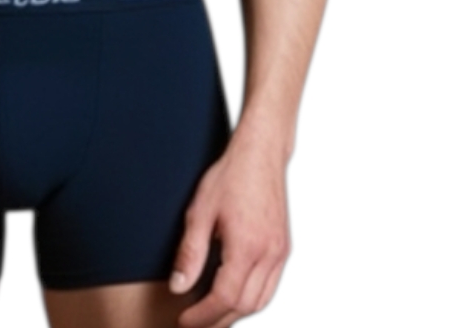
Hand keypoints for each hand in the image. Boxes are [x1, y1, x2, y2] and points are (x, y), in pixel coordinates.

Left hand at [168, 128, 290, 326]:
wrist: (261, 153)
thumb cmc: (230, 175)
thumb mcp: (200, 210)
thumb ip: (190, 252)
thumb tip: (178, 287)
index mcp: (247, 247)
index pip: (224, 298)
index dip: (202, 316)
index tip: (184, 321)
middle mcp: (269, 255)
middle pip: (244, 306)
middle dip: (218, 321)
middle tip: (194, 323)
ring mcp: (280, 252)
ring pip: (261, 300)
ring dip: (236, 313)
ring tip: (211, 315)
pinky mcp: (284, 248)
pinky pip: (270, 286)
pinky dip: (252, 298)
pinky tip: (234, 296)